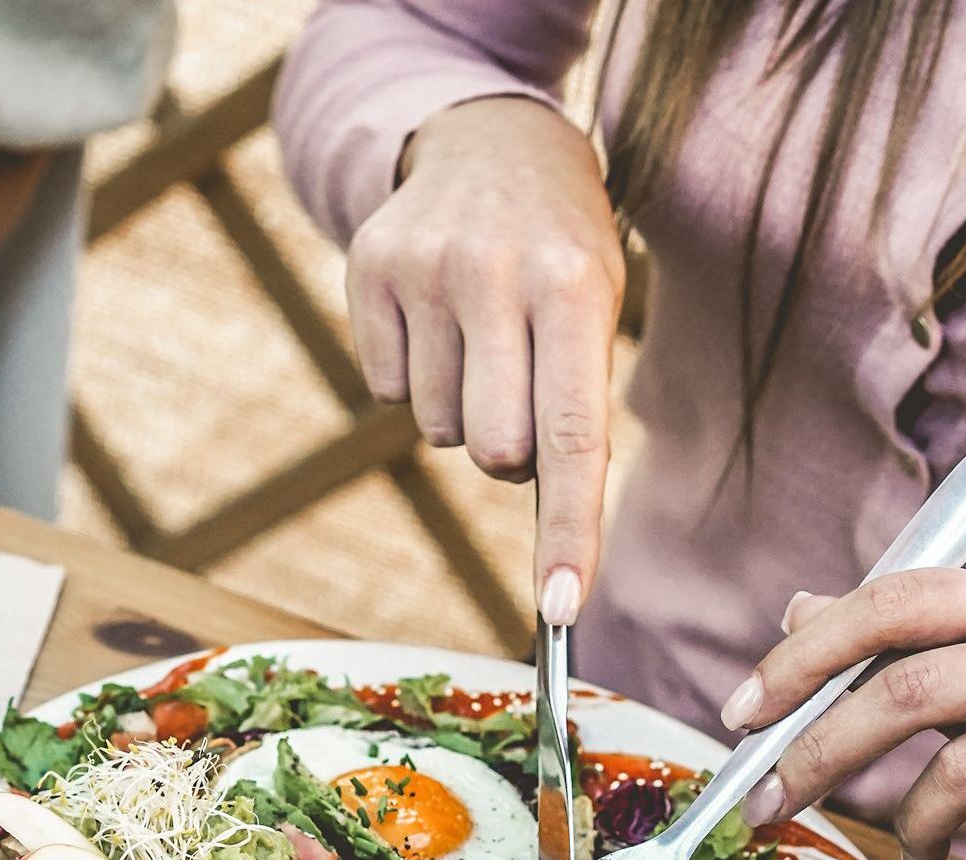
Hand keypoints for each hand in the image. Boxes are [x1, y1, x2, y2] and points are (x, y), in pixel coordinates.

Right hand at [344, 95, 620, 623]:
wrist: (493, 142)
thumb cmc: (563, 250)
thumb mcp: (597, 306)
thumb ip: (576, 410)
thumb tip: (553, 557)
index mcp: (575, 286)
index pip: (572, 438)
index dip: (568, 533)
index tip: (561, 611)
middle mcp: (496, 274)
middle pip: (495, 450)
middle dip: (512, 450)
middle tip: (525, 384)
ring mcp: (425, 269)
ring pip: (438, 428)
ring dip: (462, 408)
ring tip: (480, 336)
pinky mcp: (368, 269)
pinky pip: (385, 391)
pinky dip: (413, 378)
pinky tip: (435, 320)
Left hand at [718, 564, 965, 859]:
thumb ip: (917, 652)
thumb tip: (798, 610)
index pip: (901, 599)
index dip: (808, 655)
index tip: (742, 716)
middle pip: (912, 687)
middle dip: (821, 754)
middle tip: (771, 807)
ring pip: (965, 769)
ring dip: (916, 828)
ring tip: (920, 856)